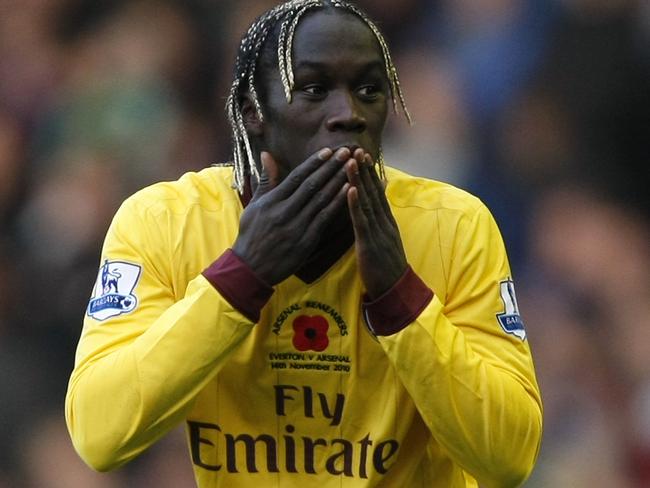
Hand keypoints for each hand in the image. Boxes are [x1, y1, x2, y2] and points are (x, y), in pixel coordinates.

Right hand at [232, 147, 351, 284]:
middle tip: (346, 152)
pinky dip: (337, 204)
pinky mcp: (306, 241)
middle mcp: (285, 211)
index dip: (314, 163)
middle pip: (312, 185)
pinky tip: (349, 192)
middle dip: (330, 167)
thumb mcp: (254, 205)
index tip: (328, 151)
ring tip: (352, 168)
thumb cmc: (251, 235)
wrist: (251, 268)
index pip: (296, 177)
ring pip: (321, 200)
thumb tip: (266, 154)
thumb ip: (265, 180)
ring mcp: (296, 227)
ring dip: (338, 182)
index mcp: (272, 201)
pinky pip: (325, 219)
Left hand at [346, 150, 407, 298]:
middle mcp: (384, 223)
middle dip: (364, 169)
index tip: (362, 154)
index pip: (377, 193)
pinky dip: (356, 204)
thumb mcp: (384, 242)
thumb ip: (380, 224)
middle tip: (355, 148)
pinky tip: (350, 190)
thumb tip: (376, 210)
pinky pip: (362, 221)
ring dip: (359, 180)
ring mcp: (378, 232)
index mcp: (386, 222)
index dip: (369, 173)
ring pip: (367, 202)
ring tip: (351, 161)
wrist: (396, 292)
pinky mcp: (370, 244)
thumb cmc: (386, 268)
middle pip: (373, 192)